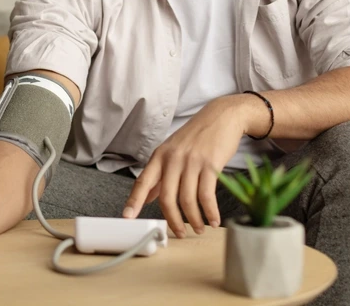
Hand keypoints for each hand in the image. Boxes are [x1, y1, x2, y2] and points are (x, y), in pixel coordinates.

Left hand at [122, 95, 246, 237]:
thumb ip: (160, 175)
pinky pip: (207, 195)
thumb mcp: (173, 151)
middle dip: (173, 220)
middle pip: (167, 197)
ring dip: (194, 219)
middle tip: (178, 233)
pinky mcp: (210, 164)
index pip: (143, 181)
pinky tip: (213, 220)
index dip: (134, 201)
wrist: (222, 116)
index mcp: (160, 156)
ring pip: (187, 199)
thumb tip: (148, 197)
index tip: (127, 217)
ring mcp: (191, 161)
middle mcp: (173, 158)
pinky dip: (210, 212)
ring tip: (199, 228)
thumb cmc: (196, 136)